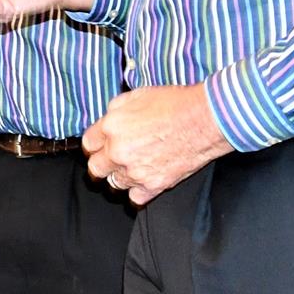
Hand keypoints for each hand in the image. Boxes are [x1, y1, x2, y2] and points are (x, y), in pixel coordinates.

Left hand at [82, 84, 232, 205]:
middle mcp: (118, 152)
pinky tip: (144, 180)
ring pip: (114, 183)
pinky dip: (138, 191)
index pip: (88, 144)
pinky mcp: (154, 185)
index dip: (95, 144)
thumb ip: (115, 110)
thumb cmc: (176, 104)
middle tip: (113, 158)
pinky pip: (135, 198)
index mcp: (111, 127)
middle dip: (103, 162)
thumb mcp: (137, 95)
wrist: (205, 120)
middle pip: (96, 167)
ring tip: (134, 166)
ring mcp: (135, 171)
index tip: (101, 145)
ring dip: (121, 176)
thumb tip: (108, 119)